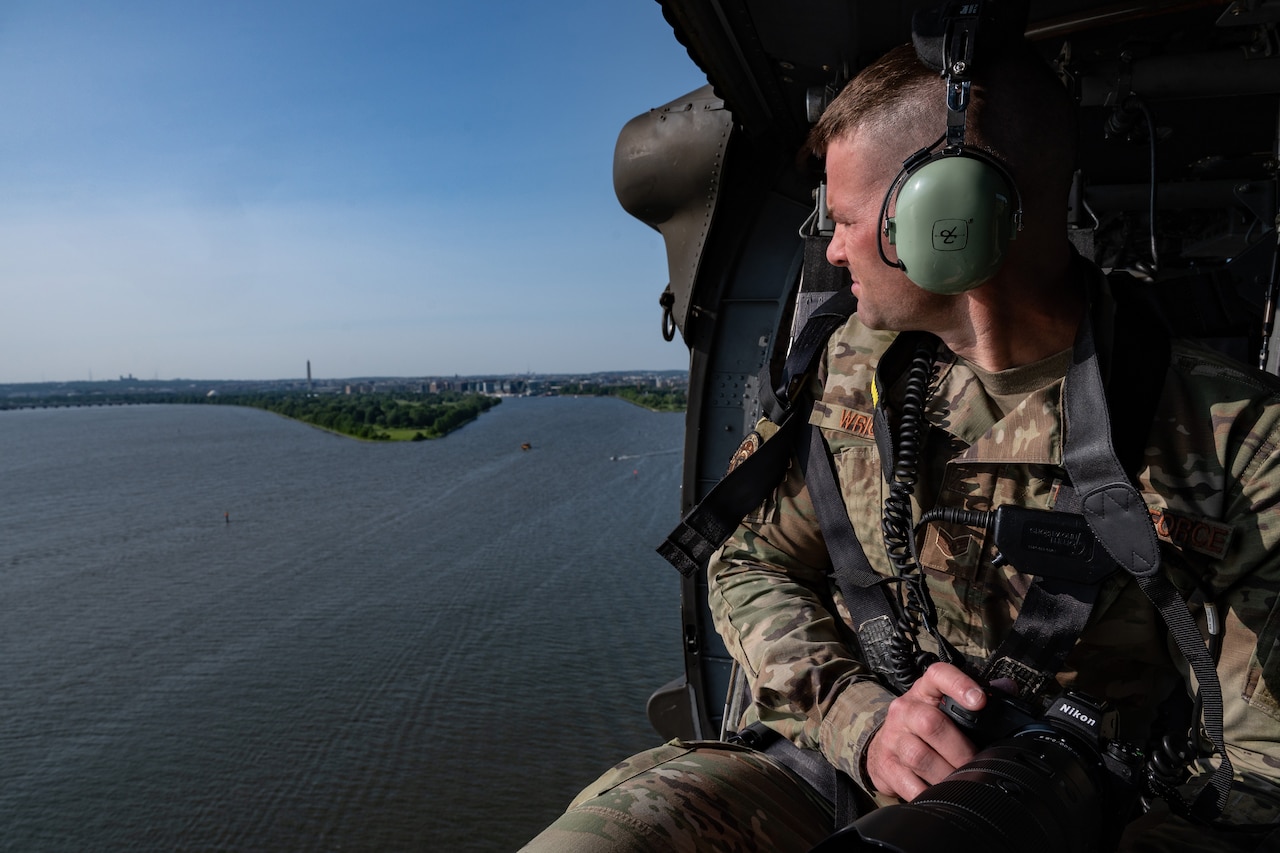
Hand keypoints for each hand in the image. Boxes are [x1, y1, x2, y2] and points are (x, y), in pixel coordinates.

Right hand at [865, 662, 985, 800]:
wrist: (884, 746)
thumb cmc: (923, 726)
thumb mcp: (945, 707)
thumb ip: (977, 697)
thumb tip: (1007, 689)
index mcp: (925, 692)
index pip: (939, 676)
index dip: (959, 685)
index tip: (979, 701)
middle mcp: (905, 710)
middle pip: (930, 723)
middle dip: (960, 750)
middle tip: (977, 763)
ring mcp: (892, 737)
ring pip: (919, 757)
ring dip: (946, 775)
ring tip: (962, 782)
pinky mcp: (885, 764)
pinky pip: (908, 783)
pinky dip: (928, 793)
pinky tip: (939, 793)